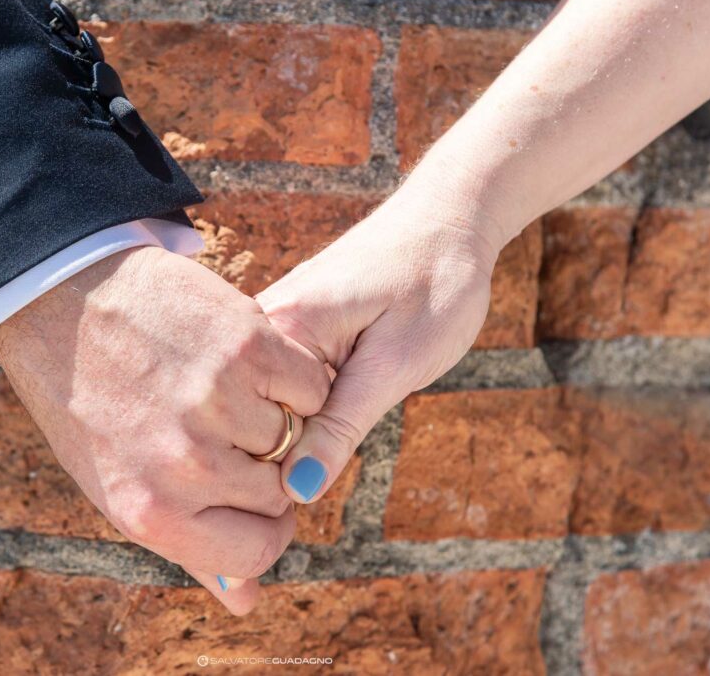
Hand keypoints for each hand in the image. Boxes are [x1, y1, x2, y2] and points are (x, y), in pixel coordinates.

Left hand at [0, 246, 329, 614]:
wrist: (63, 300)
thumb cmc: (91, 402)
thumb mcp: (121, 487)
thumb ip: (189, 546)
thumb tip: (246, 602)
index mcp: (151, 513)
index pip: (255, 552)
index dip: (263, 526)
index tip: (252, 498)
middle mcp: (186, 465)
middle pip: (280, 493)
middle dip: (263, 465)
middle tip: (221, 425)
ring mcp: (219, 402)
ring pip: (297, 437)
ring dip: (275, 415)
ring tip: (221, 388)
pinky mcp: (248, 345)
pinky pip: (309, 385)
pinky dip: (291, 375)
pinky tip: (245, 360)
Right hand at [257, 188, 499, 503]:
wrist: (452, 219)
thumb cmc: (435, 283)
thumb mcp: (396, 365)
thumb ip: (342, 427)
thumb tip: (297, 490)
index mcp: (279, 328)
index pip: (257, 426)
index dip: (293, 459)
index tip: (341, 447)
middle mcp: (262, 323)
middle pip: (259, 416)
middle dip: (301, 438)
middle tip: (367, 393)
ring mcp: (275, 324)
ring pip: (277, 403)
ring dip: (314, 415)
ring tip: (367, 375)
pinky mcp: (293, 326)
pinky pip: (290, 383)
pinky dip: (319, 395)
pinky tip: (354, 371)